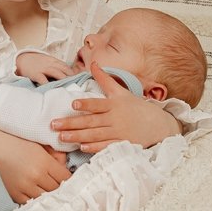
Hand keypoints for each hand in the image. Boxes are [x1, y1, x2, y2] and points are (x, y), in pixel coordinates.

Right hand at [0, 139, 70, 202]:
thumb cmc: (18, 144)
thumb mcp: (39, 146)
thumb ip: (56, 157)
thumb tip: (67, 168)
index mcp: (44, 162)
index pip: (65, 178)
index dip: (70, 180)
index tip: (71, 180)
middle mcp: (36, 176)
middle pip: (57, 190)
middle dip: (61, 188)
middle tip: (63, 187)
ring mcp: (25, 186)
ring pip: (45, 198)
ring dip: (48, 195)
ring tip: (50, 192)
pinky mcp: (15, 194)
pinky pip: (31, 202)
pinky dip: (35, 199)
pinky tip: (36, 194)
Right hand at [16, 51, 72, 84]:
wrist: (22, 59)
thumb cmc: (36, 63)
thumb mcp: (47, 62)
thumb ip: (56, 67)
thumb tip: (68, 77)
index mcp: (53, 61)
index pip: (65, 66)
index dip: (72, 72)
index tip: (79, 79)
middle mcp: (49, 64)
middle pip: (62, 69)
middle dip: (70, 76)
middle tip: (77, 84)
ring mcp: (42, 68)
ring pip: (55, 72)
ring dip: (62, 79)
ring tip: (68, 86)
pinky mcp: (35, 74)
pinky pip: (42, 79)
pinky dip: (47, 84)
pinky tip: (52, 89)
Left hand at [50, 62, 179, 152]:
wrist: (158, 125)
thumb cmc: (136, 107)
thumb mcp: (121, 91)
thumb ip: (105, 79)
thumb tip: (93, 63)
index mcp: (114, 104)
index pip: (97, 104)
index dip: (85, 104)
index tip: (73, 104)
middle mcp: (115, 119)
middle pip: (90, 121)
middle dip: (71, 123)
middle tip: (53, 124)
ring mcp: (118, 133)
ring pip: (94, 135)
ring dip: (77, 137)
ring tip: (61, 137)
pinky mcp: (122, 144)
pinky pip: (105, 147)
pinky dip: (94, 148)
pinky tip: (82, 148)